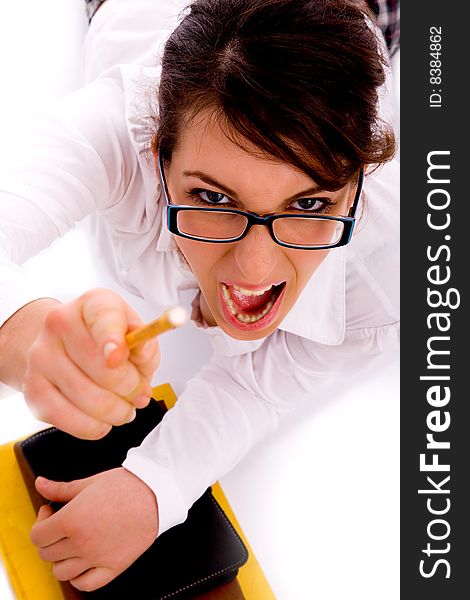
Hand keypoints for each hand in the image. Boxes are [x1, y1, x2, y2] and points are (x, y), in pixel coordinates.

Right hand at [22, 288, 159, 438]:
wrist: (62, 344)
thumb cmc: (105, 338)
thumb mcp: (133, 330)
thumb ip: (144, 341)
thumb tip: (142, 352)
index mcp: (92, 304)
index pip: (103, 318)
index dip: (111, 339)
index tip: (118, 357)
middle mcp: (60, 324)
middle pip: (102, 368)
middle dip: (131, 388)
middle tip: (140, 393)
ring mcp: (41, 357)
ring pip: (90, 399)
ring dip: (118, 411)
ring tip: (125, 407)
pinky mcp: (33, 390)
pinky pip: (70, 420)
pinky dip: (95, 427)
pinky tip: (103, 419)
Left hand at [30, 468, 158, 591]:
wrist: (156, 494)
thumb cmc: (126, 486)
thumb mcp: (89, 483)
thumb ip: (60, 488)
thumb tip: (41, 484)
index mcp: (72, 520)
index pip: (38, 536)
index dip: (40, 523)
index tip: (49, 513)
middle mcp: (81, 543)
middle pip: (47, 554)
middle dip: (49, 538)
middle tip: (60, 525)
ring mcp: (97, 558)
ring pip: (61, 572)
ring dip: (61, 559)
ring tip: (72, 543)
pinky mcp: (113, 567)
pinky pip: (85, 584)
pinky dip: (78, 577)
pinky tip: (83, 561)